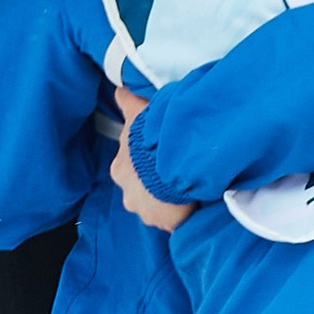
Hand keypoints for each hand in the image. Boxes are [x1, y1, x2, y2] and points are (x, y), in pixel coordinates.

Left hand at [111, 81, 190, 230]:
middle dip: (154, 185)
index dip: (144, 163)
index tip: (158, 158)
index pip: (130, 167)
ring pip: (156, 206)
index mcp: (120, 169)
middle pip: (141, 190)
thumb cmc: (152, 139)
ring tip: (187, 189)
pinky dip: (182, 213)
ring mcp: (145, 212)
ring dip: (168, 200)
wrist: (170, 168)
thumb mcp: (138, 112)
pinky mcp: (164, 223)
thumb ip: (128, 102)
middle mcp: (128, 194)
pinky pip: (174, 219)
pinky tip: (194, 203)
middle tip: (174, 174)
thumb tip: (119, 90)